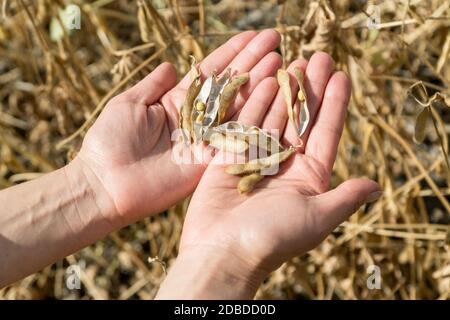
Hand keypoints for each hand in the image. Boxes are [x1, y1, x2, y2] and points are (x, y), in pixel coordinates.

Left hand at [75, 30, 281, 224]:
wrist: (106, 184)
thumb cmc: (110, 141)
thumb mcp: (129, 103)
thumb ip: (153, 84)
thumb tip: (172, 64)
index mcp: (177, 102)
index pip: (210, 72)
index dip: (231, 53)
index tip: (252, 36)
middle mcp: (197, 119)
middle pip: (231, 86)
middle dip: (253, 62)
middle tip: (276, 40)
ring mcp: (207, 140)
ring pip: (239, 107)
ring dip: (260, 84)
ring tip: (280, 60)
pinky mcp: (212, 161)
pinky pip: (237, 136)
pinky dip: (255, 116)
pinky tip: (273, 96)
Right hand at [165, 52, 380, 298]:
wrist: (223, 251)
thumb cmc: (273, 238)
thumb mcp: (317, 218)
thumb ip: (346, 198)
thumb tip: (377, 187)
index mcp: (308, 178)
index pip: (326, 132)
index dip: (335, 104)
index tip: (343, 75)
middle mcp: (285, 164)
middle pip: (301, 118)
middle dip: (311, 88)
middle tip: (318, 57)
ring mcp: (257, 158)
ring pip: (274, 116)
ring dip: (285, 89)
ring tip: (293, 62)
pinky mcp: (230, 156)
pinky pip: (246, 124)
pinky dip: (256, 103)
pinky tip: (266, 81)